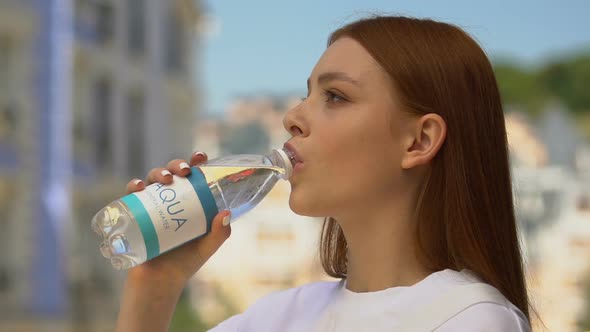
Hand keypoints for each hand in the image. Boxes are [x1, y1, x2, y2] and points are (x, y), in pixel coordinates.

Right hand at [124, 151, 230, 287]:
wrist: (159, 282)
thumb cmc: (184, 263)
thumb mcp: (206, 247)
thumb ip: (219, 234)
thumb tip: (226, 213)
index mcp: (188, 202)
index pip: (192, 177)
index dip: (195, 162)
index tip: (200, 157)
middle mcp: (169, 200)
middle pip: (171, 173)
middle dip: (176, 165)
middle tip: (184, 172)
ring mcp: (150, 205)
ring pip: (151, 179)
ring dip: (157, 172)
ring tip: (165, 180)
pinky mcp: (134, 213)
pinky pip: (131, 195)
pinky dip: (133, 186)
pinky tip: (138, 187)